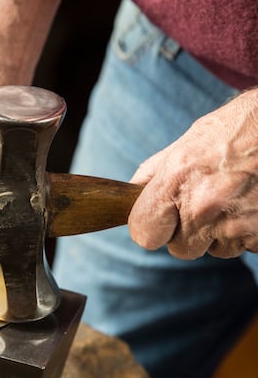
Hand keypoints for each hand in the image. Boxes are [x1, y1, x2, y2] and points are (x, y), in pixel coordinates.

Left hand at [128, 88, 257, 258]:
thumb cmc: (239, 127)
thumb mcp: (190, 140)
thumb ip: (156, 171)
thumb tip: (131, 191)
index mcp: (178, 181)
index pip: (144, 234)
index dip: (150, 227)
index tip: (158, 220)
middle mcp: (204, 207)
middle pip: (180, 249)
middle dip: (188, 231)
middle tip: (205, 201)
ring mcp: (235, 225)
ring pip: (215, 251)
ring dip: (220, 233)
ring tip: (234, 197)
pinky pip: (244, 247)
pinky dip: (246, 232)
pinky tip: (252, 202)